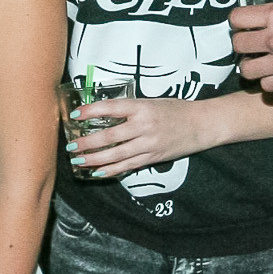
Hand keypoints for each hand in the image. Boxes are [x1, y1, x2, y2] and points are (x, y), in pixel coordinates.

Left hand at [70, 97, 223, 176]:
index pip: (112, 108)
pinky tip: (97, 171)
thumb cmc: (176, 110)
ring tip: (78, 160)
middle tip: (71, 145)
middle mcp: (145, 126)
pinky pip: (128, 166)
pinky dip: (111, 170)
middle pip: (110, 136)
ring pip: (116, 155)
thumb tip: (103, 115)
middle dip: (87, 142)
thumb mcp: (152, 102)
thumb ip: (130, 109)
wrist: (201, 125)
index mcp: (143, 107)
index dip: (91, 111)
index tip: (75, 114)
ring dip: (94, 159)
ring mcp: (149, 145)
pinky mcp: (152, 158)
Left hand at [230, 0, 272, 91]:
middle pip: (237, 45)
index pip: (237, 18)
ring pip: (247, 70)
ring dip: (252, 67)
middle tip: (253, 47)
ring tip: (262, 65)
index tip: (245, 25)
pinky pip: (266, 87)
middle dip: (243, 45)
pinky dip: (269, 83)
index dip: (239, 22)